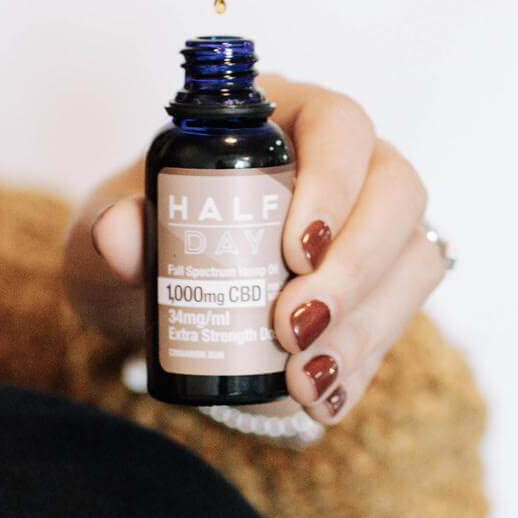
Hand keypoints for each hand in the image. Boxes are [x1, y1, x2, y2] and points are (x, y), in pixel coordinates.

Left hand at [64, 77, 448, 425]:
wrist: (167, 302)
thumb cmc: (146, 245)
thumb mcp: (104, 238)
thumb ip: (109, 234)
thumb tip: (121, 236)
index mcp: (287, 120)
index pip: (340, 125)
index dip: (335, 182)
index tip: (296, 251)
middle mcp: (351, 163)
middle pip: (398, 192)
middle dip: (355, 269)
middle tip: (291, 327)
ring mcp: (377, 224)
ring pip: (414, 257)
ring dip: (365, 324)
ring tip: (299, 377)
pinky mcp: (385, 286)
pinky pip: (400, 319)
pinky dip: (362, 365)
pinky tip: (320, 397)